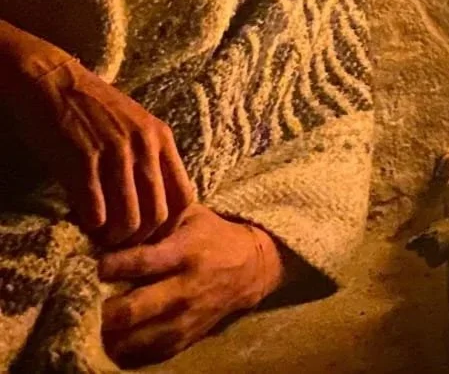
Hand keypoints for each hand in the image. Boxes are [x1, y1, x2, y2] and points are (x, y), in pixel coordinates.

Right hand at [0, 23, 193, 246]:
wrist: (54, 82)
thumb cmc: (93, 108)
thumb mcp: (135, 126)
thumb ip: (148, 159)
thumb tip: (153, 205)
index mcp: (162, 138)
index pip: (184, 196)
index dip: (169, 224)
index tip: (150, 233)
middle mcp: (145, 146)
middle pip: (159, 214)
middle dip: (141, 238)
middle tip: (122, 242)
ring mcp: (116, 153)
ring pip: (130, 219)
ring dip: (115, 238)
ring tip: (102, 237)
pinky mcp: (83, 160)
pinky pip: (97, 211)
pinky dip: (92, 226)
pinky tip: (84, 223)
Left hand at [100, 204, 284, 364]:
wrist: (249, 268)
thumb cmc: (211, 235)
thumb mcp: (189, 215)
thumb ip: (155, 217)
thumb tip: (110, 217)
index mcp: (185, 252)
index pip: (142, 262)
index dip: (111, 265)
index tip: (91, 263)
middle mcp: (184, 288)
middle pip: (133, 309)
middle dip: (101, 309)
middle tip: (79, 301)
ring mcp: (185, 318)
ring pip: (136, 339)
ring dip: (108, 334)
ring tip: (88, 323)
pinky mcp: (186, 338)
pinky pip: (147, 354)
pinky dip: (124, 350)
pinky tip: (110, 339)